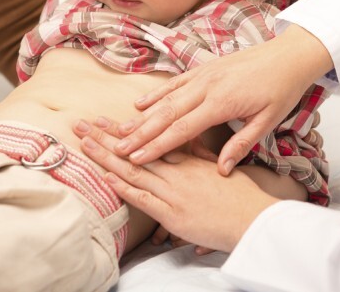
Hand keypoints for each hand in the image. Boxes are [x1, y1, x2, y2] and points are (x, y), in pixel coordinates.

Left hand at [76, 119, 276, 252]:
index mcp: (187, 160)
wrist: (256, 218)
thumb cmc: (242, 195)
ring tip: (85, 143)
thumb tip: (185, 144)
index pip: (151, 139)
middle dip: (108, 136)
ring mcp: (174, 192)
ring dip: (108, 156)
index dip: (127, 130)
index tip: (107, 120)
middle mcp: (177, 171)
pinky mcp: (173, 214)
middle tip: (83, 124)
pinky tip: (107, 177)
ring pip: (134, 170)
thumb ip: (200, 156)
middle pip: (136, 149)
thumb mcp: (219, 169)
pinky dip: (125, 188)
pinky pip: (144, 199)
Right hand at [114, 26, 332, 173]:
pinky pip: (175, 83)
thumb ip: (241, 144)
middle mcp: (207, 87)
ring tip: (120, 131)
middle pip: (166, 114)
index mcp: (222, 103)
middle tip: (117, 149)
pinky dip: (156, 94)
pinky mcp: (204, 68)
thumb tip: (221, 169)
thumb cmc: (281, 89)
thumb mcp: (268, 121)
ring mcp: (203, 75)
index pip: (182, 129)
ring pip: (166, 98)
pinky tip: (140, 104)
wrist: (288, 55)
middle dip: (140, 134)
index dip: (157, 146)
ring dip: (142, 116)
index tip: (136, 159)